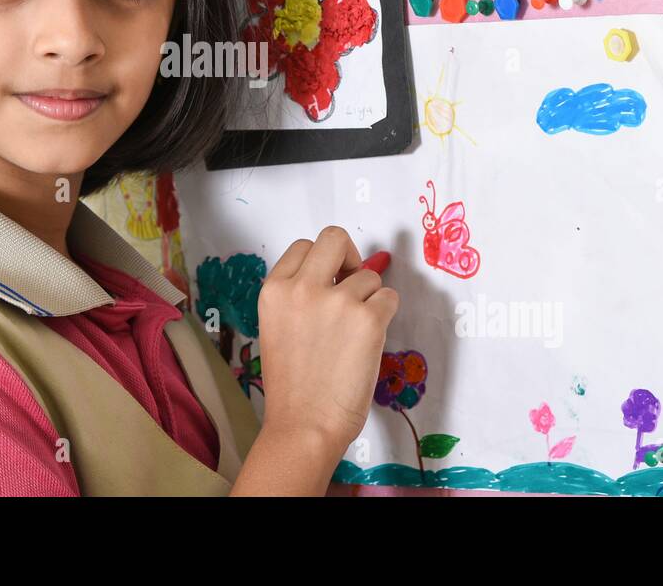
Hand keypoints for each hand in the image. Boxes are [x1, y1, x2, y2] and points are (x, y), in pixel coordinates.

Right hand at [256, 226, 398, 462]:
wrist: (304, 425)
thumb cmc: (293, 385)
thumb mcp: (278, 327)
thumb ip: (299, 297)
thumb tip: (342, 275)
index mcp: (273, 289)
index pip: (303, 246)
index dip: (322, 262)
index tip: (330, 281)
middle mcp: (302, 288)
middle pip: (335, 237)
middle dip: (350, 256)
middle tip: (353, 282)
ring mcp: (336, 301)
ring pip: (370, 275)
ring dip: (370, 298)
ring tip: (355, 333)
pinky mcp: (368, 320)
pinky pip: (389, 298)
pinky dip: (386, 315)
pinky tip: (369, 341)